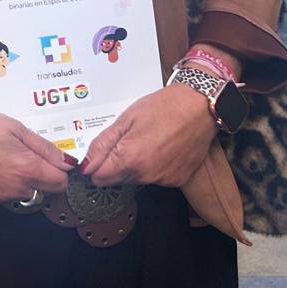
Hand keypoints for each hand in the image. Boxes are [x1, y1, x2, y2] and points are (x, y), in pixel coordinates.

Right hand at [0, 108, 73, 205]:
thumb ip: (44, 148)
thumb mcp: (15, 128)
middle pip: (41, 189)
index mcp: (26, 169)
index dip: (59, 170)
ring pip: (21, 193)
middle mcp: (14, 189)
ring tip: (0, 156)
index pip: (60, 183)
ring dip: (18, 179)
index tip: (51, 160)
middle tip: (20, 152)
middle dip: (38, 174)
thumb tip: (67, 162)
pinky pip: (1, 195)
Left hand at [79, 84, 216, 187]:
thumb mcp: (127, 119)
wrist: (200, 107)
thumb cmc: (164, 107)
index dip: (95, 165)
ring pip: (135, 179)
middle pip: (116, 180)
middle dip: (114, 165)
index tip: (99, 154)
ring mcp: (162, 179)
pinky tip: (160, 148)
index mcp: (130, 158)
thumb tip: (86, 164)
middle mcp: (145, 174)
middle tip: (126, 141)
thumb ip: (104, 144)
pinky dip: (153, 167)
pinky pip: (155, 178)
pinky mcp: (176, 180)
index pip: (98, 177)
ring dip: (134, 166)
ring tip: (146, 141)